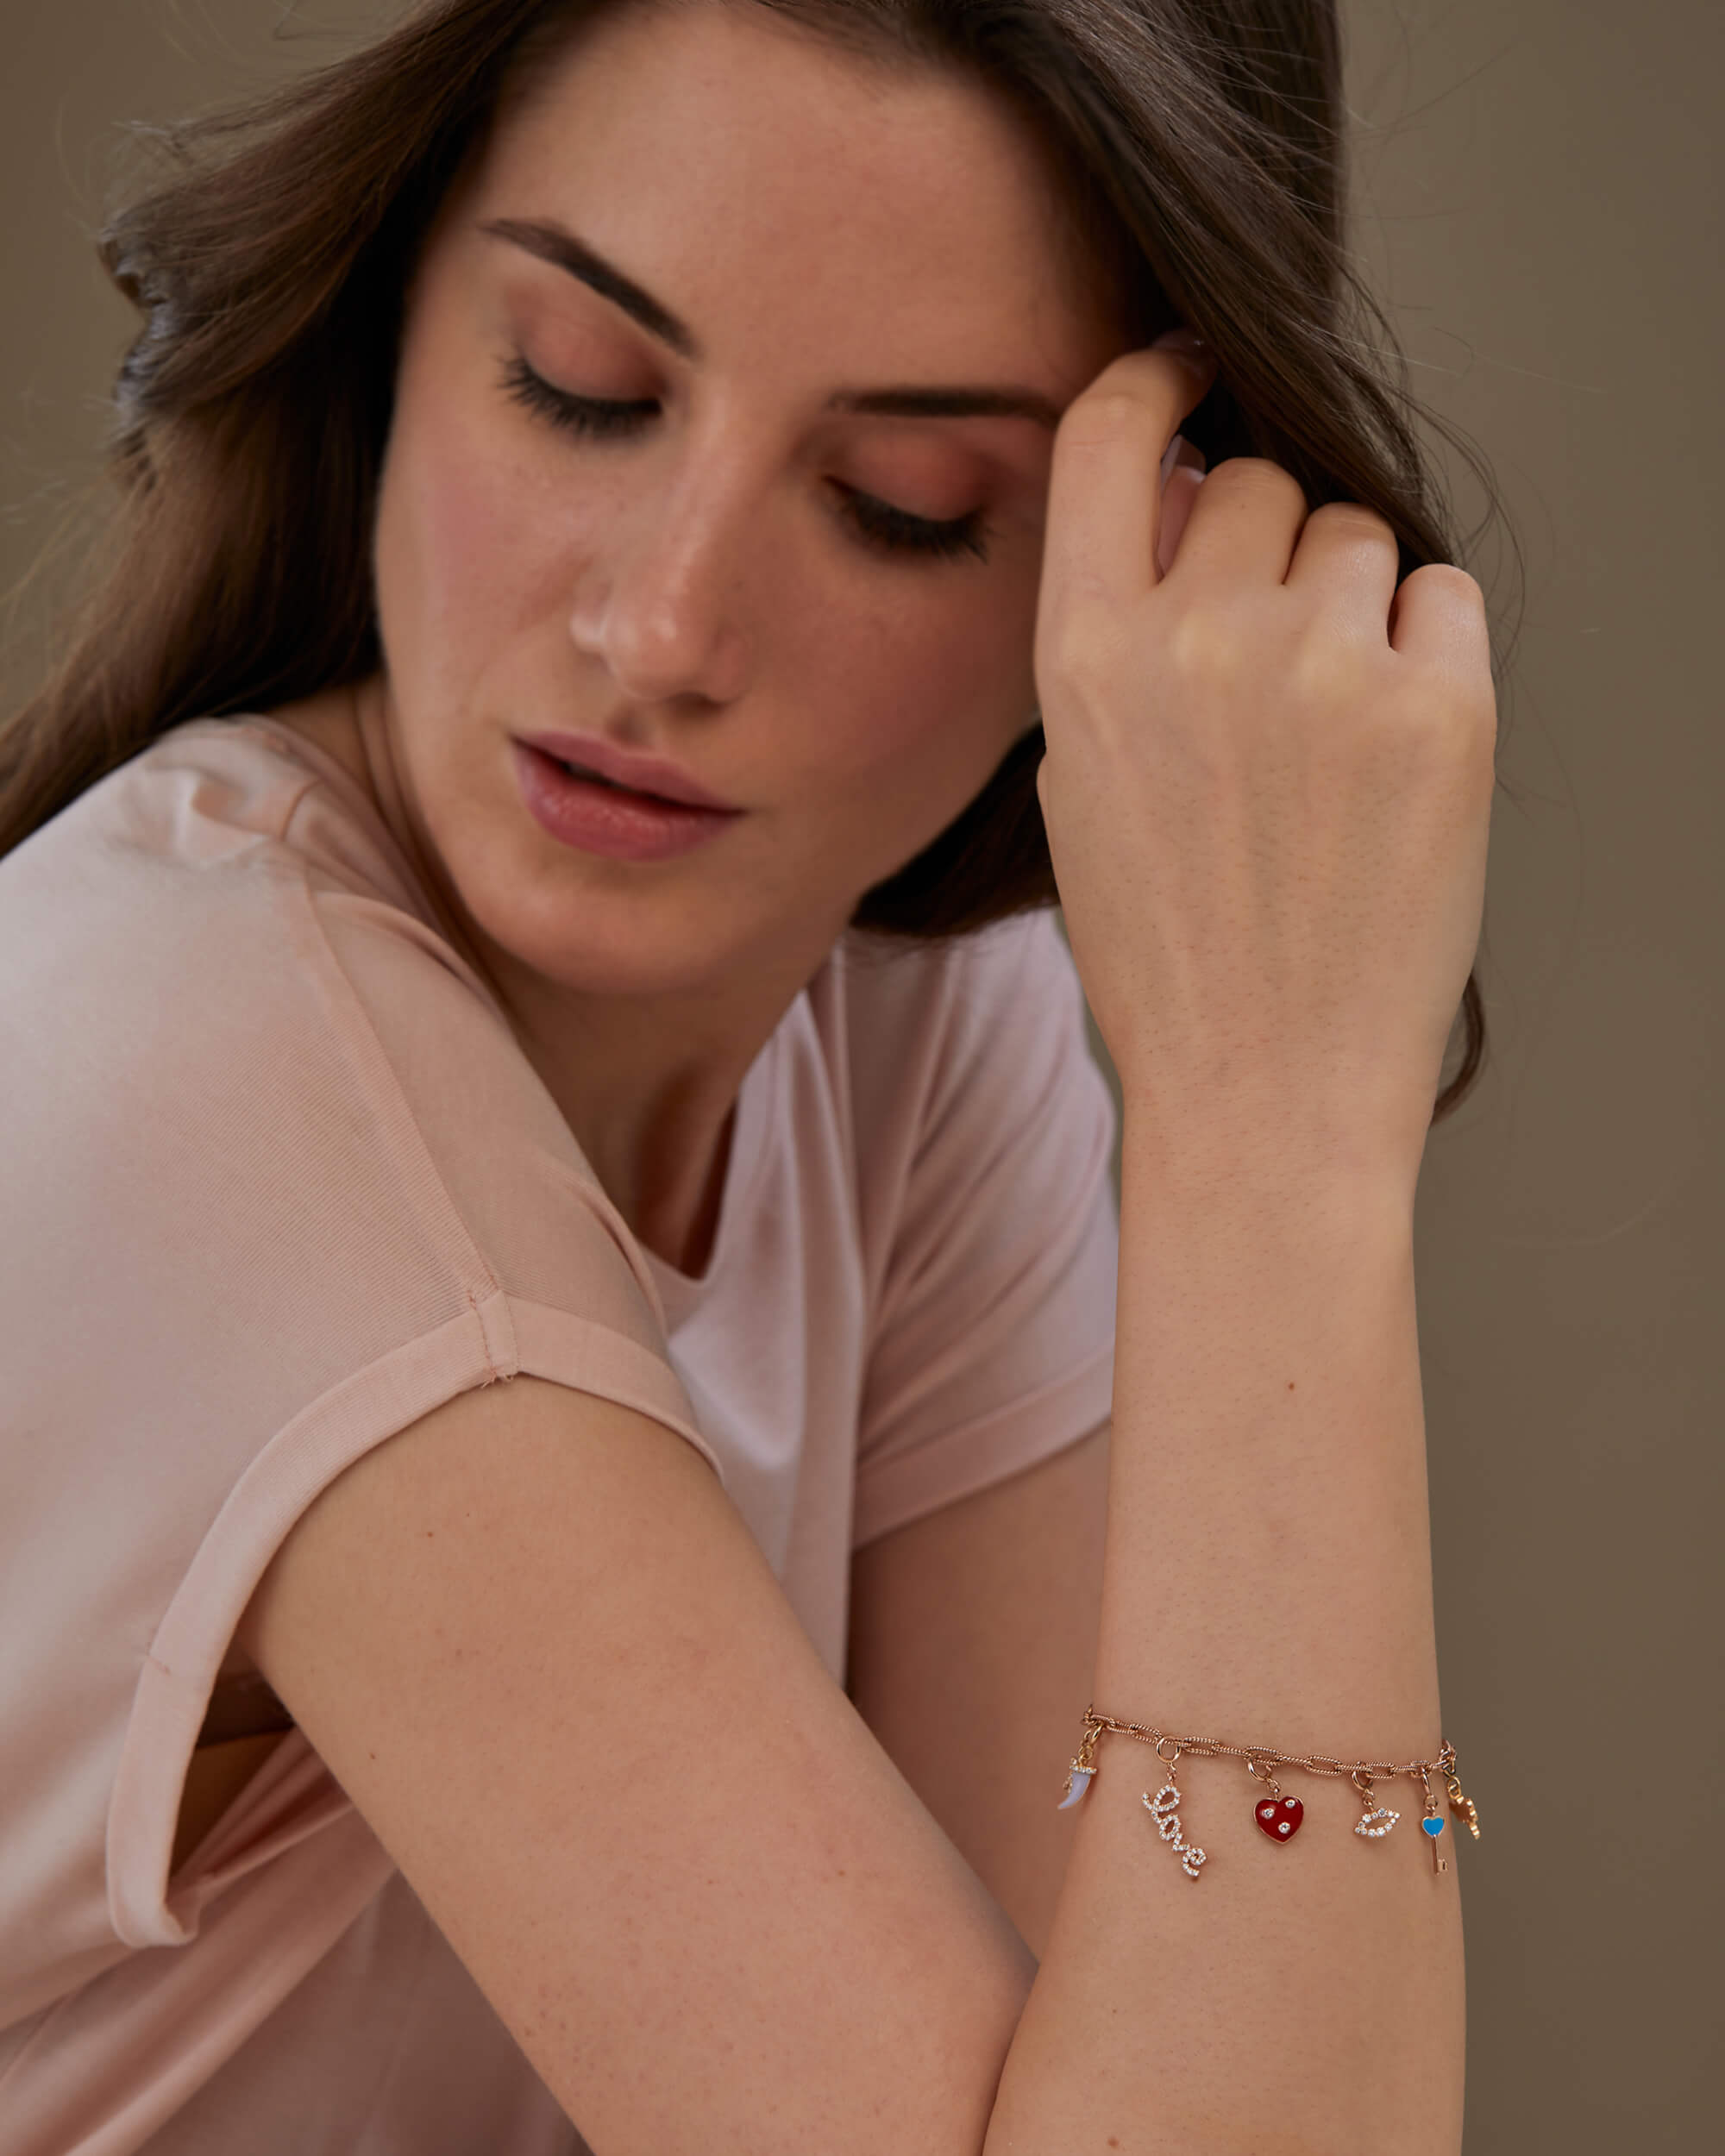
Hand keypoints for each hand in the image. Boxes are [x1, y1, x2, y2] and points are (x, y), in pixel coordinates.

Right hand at [1033, 337, 1496, 1178]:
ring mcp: (1327, 668)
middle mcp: (1201, 638)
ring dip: (1346, 600)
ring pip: (1355, 534)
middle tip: (1268, 660)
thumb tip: (1174, 501)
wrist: (1264, 1086)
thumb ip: (1113, 636)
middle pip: (1255, 483)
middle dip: (1263, 544)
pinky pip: (1441, 594)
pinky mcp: (1442, 708)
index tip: (1190, 373)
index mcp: (1086, 657)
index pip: (1110, 431)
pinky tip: (1388, 747)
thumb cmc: (1168, 953)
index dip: (1156, 381)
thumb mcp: (1082, 784)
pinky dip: (1422, 647)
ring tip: (1326, 730)